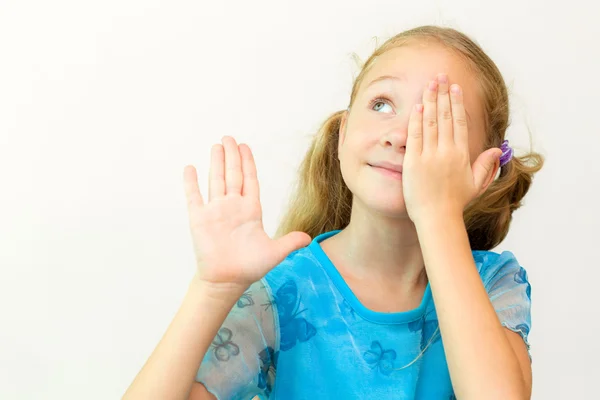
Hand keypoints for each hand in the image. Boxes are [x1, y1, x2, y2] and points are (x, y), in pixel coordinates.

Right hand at [183, 136, 310, 292]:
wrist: (226, 281)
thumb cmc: (249, 267)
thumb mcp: (274, 253)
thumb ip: (290, 242)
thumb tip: (309, 239)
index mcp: (250, 210)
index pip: (250, 180)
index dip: (248, 163)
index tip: (245, 147)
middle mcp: (233, 206)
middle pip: (233, 174)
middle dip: (232, 156)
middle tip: (229, 138)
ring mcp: (216, 211)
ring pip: (216, 180)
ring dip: (216, 162)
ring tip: (216, 146)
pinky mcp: (200, 219)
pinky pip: (194, 196)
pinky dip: (191, 183)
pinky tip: (190, 168)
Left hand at [402, 74, 500, 224]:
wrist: (437, 219)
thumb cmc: (455, 204)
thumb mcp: (476, 185)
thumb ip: (485, 166)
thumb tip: (497, 150)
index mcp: (462, 155)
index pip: (460, 122)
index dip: (457, 103)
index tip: (455, 88)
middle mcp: (446, 152)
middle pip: (446, 116)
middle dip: (443, 94)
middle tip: (441, 76)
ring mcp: (429, 156)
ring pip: (431, 122)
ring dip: (430, 100)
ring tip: (430, 84)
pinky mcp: (413, 162)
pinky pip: (415, 136)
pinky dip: (416, 119)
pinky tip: (418, 105)